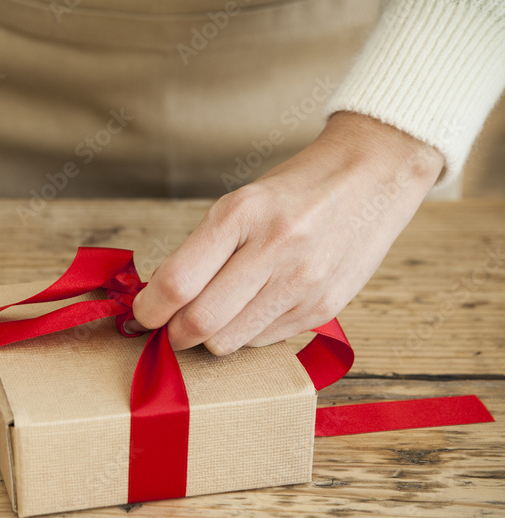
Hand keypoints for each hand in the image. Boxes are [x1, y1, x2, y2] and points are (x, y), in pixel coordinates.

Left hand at [127, 111, 443, 353]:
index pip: (177, 282)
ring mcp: (304, 282)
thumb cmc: (295, 191)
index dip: (148, 310)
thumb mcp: (239, 203)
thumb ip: (201, 251)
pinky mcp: (324, 307)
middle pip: (200, 322)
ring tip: (211, 319)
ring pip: (229, 341)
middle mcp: (276, 248)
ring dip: (209, 338)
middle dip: (173, 334)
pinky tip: (252, 310)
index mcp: (243, 213)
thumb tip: (160, 299)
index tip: (141, 314)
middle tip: (168, 328)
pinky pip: (263, 341)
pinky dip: (246, 334)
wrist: (375, 176)